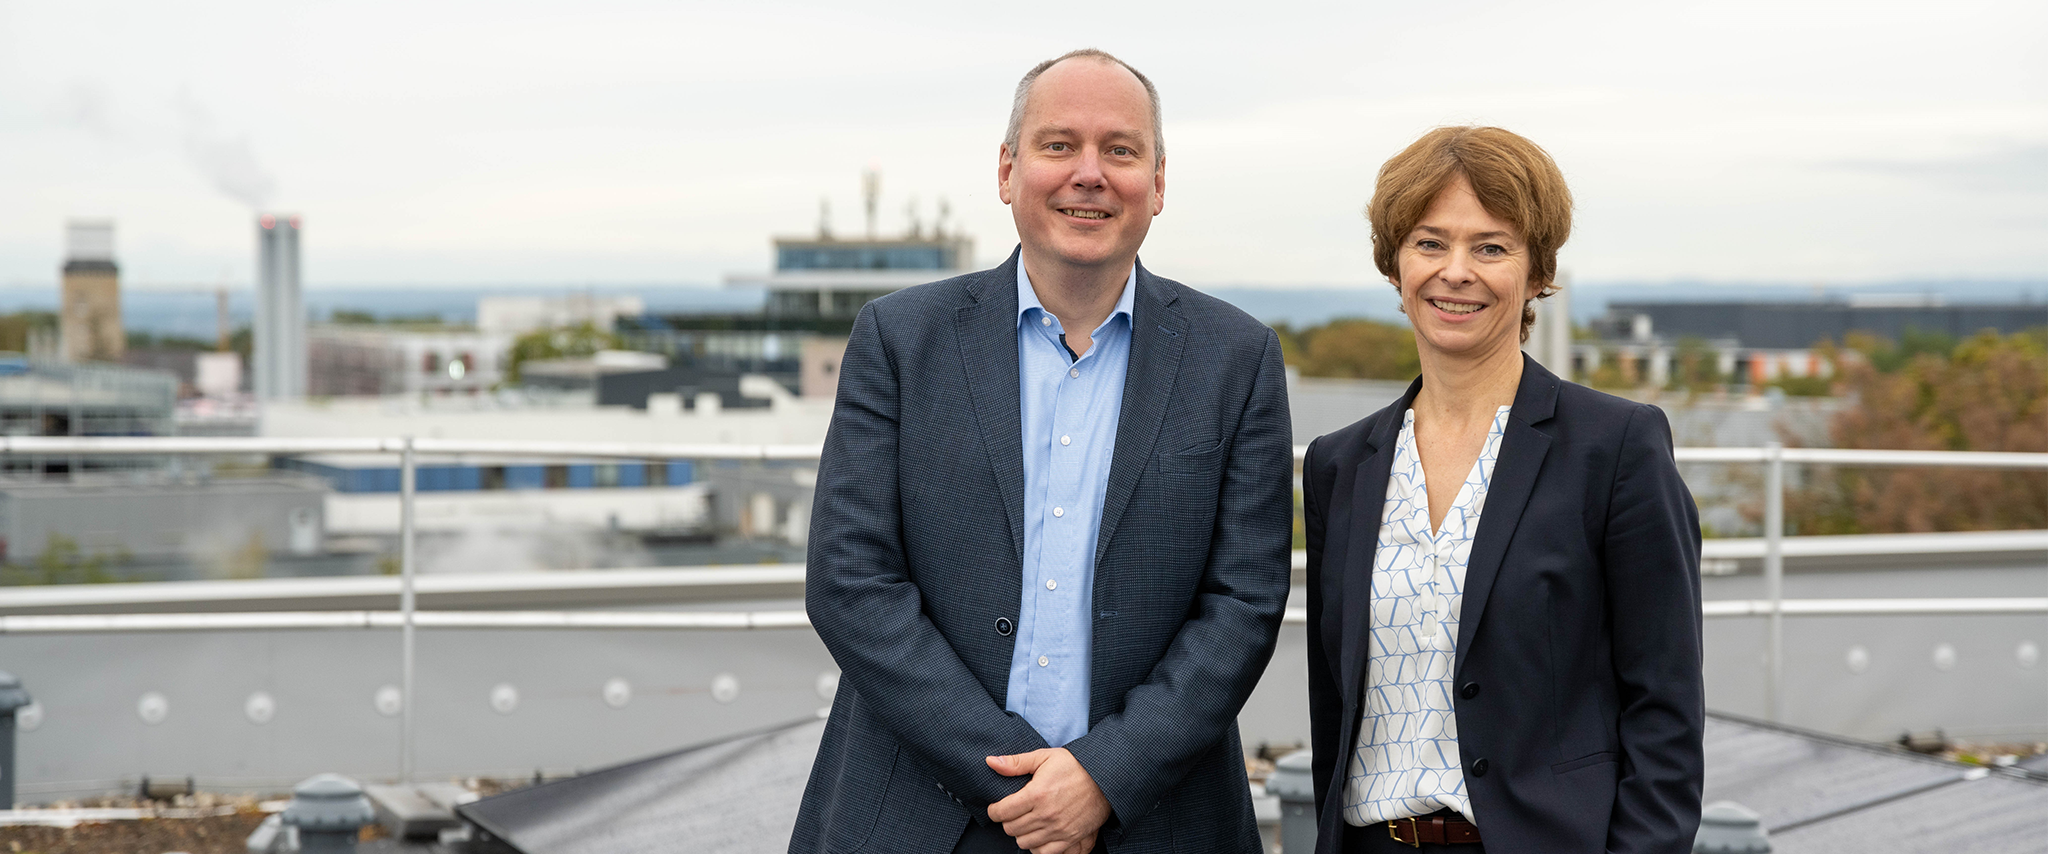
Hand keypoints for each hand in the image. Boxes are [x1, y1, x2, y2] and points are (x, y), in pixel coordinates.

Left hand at [986, 748, 1110, 853]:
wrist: (1104, 778)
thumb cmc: (1073, 765)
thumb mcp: (1043, 757)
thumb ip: (1016, 763)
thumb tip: (990, 762)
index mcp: (1036, 794)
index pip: (1002, 812)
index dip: (994, 811)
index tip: (997, 808)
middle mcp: (1045, 815)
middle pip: (1011, 829)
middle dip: (1007, 821)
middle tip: (1013, 813)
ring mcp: (1058, 829)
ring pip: (1024, 842)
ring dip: (1021, 834)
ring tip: (1026, 823)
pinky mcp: (1069, 838)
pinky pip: (1044, 853)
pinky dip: (1037, 847)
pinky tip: (1038, 835)